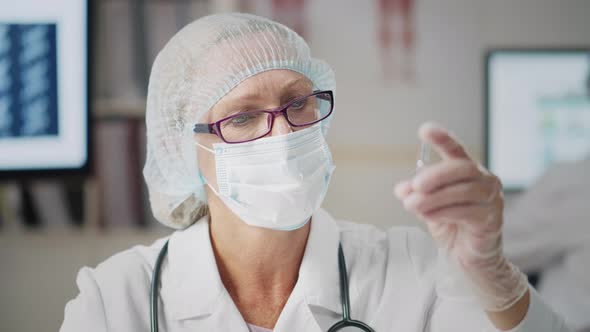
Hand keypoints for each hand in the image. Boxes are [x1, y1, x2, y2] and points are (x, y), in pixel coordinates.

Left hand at [394, 123, 527, 311]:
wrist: (468, 259)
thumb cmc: (451, 227)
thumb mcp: (428, 207)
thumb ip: (417, 195)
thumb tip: (401, 189)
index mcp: (467, 172)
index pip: (456, 150)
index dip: (442, 138)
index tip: (425, 129)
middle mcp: (484, 180)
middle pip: (462, 168)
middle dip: (435, 175)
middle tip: (415, 185)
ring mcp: (491, 199)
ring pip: (463, 191)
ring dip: (434, 198)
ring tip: (412, 205)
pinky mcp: (491, 219)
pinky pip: (466, 212)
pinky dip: (443, 212)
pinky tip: (428, 216)